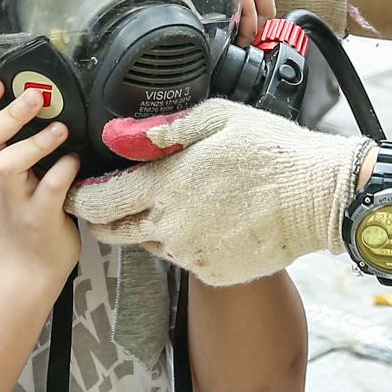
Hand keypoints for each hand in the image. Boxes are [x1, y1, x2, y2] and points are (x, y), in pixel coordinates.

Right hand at [0, 79, 80, 288]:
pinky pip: (49, 190)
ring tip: (60, 130)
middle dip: (6, 115)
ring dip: (35, 143)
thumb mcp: (11, 174)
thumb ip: (14, 140)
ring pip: (7, 165)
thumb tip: (36, 90)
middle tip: (34, 96)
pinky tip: (75, 161)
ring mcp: (17, 201)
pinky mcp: (41, 219)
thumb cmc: (26, 207)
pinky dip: (63, 171)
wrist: (30, 265)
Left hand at [66, 100, 369, 285]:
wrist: (318, 198)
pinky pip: (187, 256)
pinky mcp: (212, 272)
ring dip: (155, 225)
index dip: (80, 198)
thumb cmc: (271, 150)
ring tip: (188, 200)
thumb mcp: (218, 119)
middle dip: (105, 217)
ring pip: (154, 242)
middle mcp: (170, 226)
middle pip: (116, 230)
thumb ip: (164, 129)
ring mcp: (191, 254)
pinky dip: (190, 241)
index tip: (73, 192)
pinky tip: (217, 219)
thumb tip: (120, 135)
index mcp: (166, 185)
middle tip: (111, 202)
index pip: (101, 201)